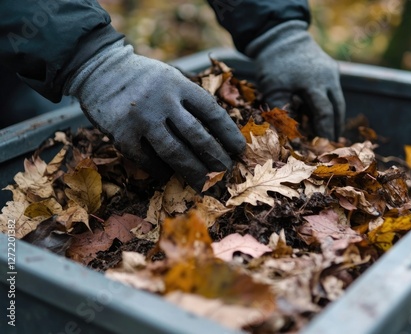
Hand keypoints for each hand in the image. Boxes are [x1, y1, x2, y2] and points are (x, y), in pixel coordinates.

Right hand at [65, 40, 245, 191]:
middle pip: (196, 136)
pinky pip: (147, 159)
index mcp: (179, 84)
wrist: (101, 70)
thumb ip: (189, 101)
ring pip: (174, 152)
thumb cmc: (145, 79)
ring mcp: (141, 118)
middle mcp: (162, 100)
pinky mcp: (122, 133)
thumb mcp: (171, 78)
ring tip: (204, 183)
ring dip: (192, 171)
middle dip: (215, 157)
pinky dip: (160, 170)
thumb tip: (217, 137)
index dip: (229, 134)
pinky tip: (169, 176)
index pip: (212, 112)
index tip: (240, 150)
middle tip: (226, 172)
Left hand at [245, 21, 345, 139]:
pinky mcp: (331, 68)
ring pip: (338, 100)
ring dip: (335, 117)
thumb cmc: (273, 64)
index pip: (324, 113)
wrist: (280, 37)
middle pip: (337, 108)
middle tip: (332, 145)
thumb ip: (281, 110)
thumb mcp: (272, 89)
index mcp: (314, 83)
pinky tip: (325, 115)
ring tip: (331, 134)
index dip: (324, 132)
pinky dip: (331, 104)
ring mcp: (332, 72)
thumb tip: (289, 134)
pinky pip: (334, 90)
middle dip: (335, 127)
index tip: (323, 146)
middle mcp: (328, 77)